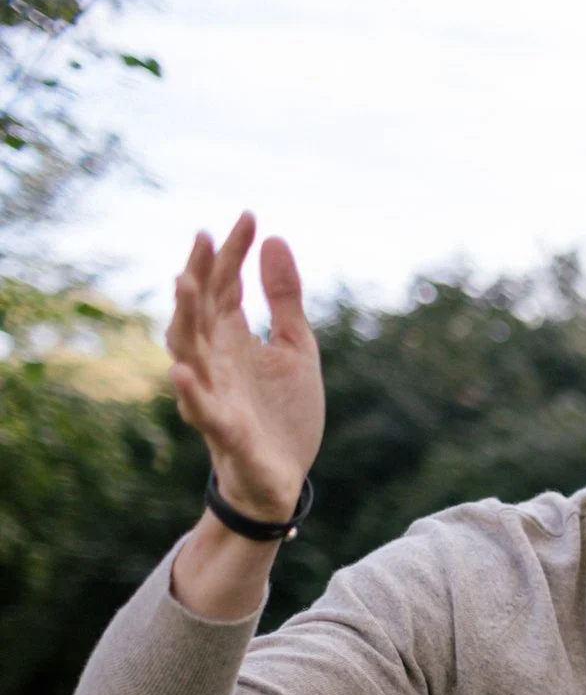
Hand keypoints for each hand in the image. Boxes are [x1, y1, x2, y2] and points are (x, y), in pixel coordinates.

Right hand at [166, 213, 324, 524]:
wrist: (282, 478)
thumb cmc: (281, 411)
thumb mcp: (295, 348)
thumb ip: (284, 299)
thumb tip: (274, 239)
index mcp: (233, 338)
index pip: (227, 285)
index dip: (234, 252)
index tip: (249, 215)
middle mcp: (215, 360)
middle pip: (201, 311)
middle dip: (201, 274)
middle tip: (205, 237)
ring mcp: (215, 394)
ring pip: (189, 352)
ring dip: (186, 319)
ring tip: (186, 283)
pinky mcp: (224, 432)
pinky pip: (201, 410)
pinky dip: (190, 392)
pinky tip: (180, 371)